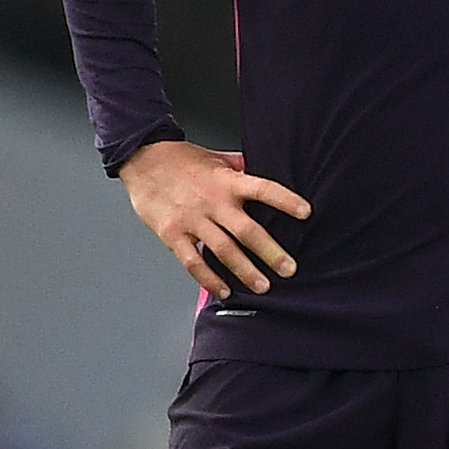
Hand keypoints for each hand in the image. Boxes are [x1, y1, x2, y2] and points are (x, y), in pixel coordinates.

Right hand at [121, 141, 308, 297]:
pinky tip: (224, 291)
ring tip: (263, 286)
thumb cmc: (181, 159)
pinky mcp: (173, 234)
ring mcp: (192, 220)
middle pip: (247, 231)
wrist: (141, 158)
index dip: (285, 201)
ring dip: (245, 271)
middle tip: (289, 269)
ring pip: (224, 251)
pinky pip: (194, 262)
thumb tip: (261, 170)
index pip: (263, 190)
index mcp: (227, 181)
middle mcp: (213, 202)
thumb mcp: (216, 157)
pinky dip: (209, 279)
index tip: (306, 213)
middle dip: (271, 252)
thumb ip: (240, 167)